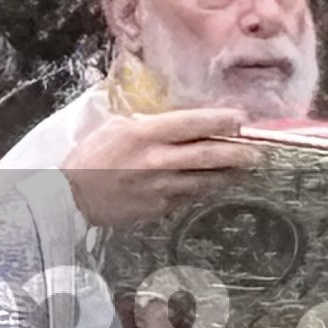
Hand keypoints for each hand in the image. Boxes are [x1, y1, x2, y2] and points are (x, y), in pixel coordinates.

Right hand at [58, 104, 253, 229]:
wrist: (70, 197)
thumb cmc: (89, 156)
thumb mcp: (114, 126)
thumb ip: (147, 123)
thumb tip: (178, 121)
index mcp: (144, 133)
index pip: (192, 123)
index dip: (221, 120)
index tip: (241, 119)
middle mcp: (156, 159)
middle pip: (207, 154)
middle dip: (237, 152)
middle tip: (258, 152)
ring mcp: (159, 187)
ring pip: (204, 180)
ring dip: (228, 174)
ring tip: (244, 169)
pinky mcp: (157, 208)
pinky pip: (187, 197)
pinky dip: (203, 189)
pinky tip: (214, 185)